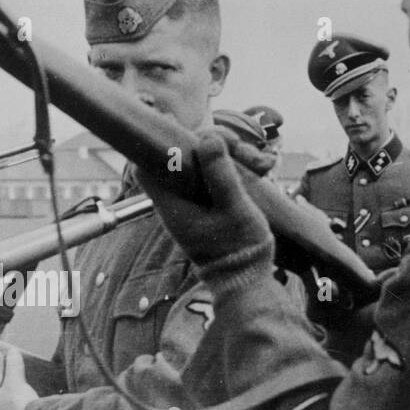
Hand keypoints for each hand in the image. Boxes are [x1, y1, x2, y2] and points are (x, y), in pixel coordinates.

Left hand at [140, 130, 273, 276]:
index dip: (159, 143)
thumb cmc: (239, 249)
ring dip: (229, 158)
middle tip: (241, 148)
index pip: (147, 166)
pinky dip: (233, 172)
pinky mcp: (208, 208)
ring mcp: (193, 205)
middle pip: (182, 159)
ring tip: (262, 165)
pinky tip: (259, 173)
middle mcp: (177, 204)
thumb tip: (208, 137)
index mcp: (173, 204)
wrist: (246, 281)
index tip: (182, 128)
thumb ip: (220, 173)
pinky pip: (214, 180)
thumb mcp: (234, 208)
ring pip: (203, 167)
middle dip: (211, 145)